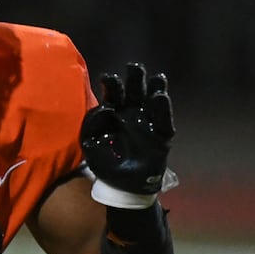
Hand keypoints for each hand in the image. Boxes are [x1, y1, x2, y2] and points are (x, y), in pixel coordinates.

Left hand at [80, 62, 174, 202]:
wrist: (124, 187)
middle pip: (135, 90)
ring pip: (153, 100)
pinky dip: (163, 108)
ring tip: (156, 78)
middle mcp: (132, 114)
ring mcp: (149, 123)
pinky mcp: (161, 135)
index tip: (107, 78)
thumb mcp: (90, 144)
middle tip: (134, 67)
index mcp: (114, 114)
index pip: (114, 93)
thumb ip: (92, 125)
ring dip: (154, 88)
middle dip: (135, 78)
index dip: (112, 84)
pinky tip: (160, 97)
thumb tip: (105, 107)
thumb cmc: (106, 163)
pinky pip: (164, 120)